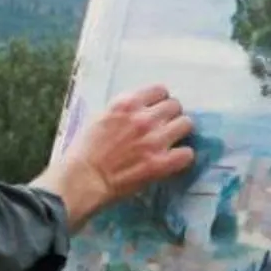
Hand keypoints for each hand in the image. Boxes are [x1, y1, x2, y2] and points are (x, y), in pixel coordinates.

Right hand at [39, 84, 195, 229]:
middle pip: (175, 106)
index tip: (157, 110)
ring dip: (180, 132)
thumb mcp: (99, 118)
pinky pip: (187, 153)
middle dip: (171, 116)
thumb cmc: (84, 152)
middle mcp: (143, 118)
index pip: (159, 90)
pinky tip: (174, 160)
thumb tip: (139, 110)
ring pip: (186, 124)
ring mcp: (154, 140)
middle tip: (165, 127)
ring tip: (172, 142)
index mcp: (126, 104)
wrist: (82, 180)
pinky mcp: (161, 163)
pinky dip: (183, 156)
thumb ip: (122, 112)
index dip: (160, 101)